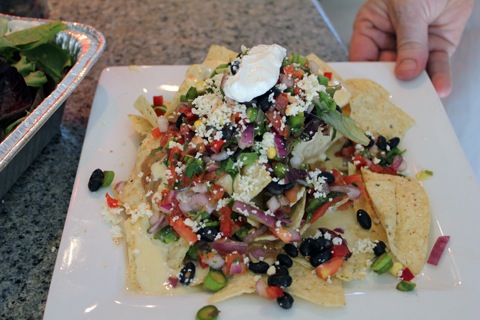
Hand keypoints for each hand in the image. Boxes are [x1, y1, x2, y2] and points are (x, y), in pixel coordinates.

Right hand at [349, 0, 472, 97]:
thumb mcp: (408, 10)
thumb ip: (409, 43)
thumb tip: (406, 73)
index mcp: (371, 27)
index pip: (362, 58)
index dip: (365, 77)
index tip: (369, 95)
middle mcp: (388, 40)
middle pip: (386, 71)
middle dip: (393, 86)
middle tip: (397, 101)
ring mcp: (412, 47)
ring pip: (412, 73)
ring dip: (418, 87)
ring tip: (420, 99)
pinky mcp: (435, 49)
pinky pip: (435, 67)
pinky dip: (439, 78)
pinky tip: (439, 88)